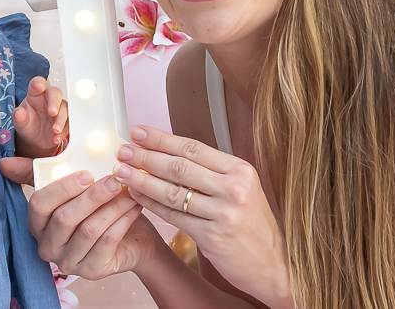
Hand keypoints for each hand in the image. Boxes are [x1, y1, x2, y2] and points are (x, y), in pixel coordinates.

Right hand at [0, 157, 159, 280]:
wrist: (130, 239)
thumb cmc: (96, 208)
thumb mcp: (71, 187)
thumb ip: (40, 173)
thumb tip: (4, 162)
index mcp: (37, 224)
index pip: (39, 205)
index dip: (62, 188)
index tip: (86, 173)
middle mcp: (48, 247)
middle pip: (65, 219)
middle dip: (91, 196)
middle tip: (114, 179)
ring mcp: (69, 262)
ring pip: (89, 230)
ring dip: (111, 206)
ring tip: (127, 189)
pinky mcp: (92, 271)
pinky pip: (107, 242)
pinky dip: (122, 220)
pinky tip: (133, 205)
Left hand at [13, 76, 68, 156]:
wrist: (34, 140)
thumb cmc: (27, 124)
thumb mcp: (20, 123)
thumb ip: (18, 117)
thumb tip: (19, 113)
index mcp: (35, 95)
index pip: (37, 84)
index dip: (39, 83)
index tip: (39, 86)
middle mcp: (48, 99)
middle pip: (55, 93)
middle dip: (55, 102)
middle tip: (52, 112)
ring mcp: (59, 109)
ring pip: (65, 108)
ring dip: (61, 119)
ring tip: (55, 130)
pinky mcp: (66, 120)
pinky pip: (69, 123)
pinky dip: (64, 131)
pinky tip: (56, 138)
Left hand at [113, 126, 291, 306]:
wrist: (274, 262)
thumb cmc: (250, 222)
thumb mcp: (239, 188)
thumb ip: (209, 170)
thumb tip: (167, 149)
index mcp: (239, 170)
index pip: (193, 147)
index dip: (161, 138)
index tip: (138, 132)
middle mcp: (234, 188)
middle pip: (179, 166)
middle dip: (145, 156)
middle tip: (123, 150)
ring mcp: (224, 212)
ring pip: (172, 191)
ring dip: (141, 179)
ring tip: (121, 171)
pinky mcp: (213, 236)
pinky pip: (173, 215)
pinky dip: (150, 204)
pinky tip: (135, 196)